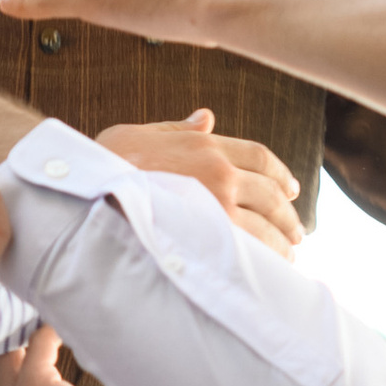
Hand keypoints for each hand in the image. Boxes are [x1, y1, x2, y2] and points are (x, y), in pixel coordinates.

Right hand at [99, 110, 300, 256]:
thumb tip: (206, 117)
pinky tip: (271, 268)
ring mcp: (216, 205)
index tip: (291, 189)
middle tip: (298, 230)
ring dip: (283, 240)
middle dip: (288, 213)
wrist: (87, 190)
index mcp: (205, 144)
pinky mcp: (209, 236)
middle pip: (271, 193)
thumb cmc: (105, 161)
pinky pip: (251, 249)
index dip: (280, 174)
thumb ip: (179, 128)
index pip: (259, 157)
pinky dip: (267, 259)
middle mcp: (219, 172)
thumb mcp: (142, 132)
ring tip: (290, 254)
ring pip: (267, 224)